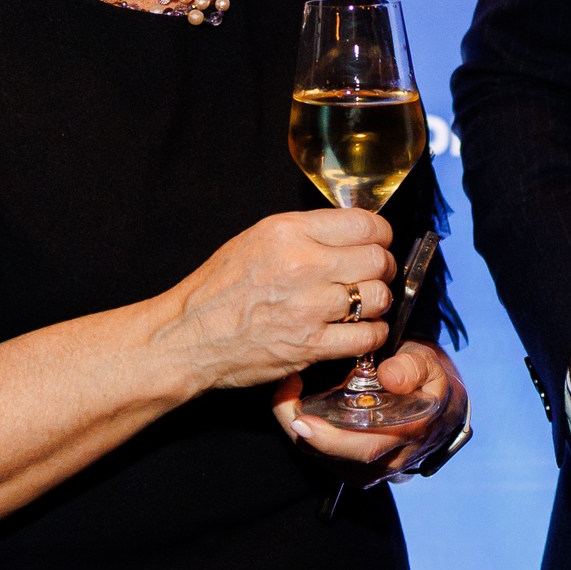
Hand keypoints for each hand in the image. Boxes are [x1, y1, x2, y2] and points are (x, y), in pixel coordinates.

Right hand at [160, 208, 394, 393]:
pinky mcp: (310, 345)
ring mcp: (308, 307)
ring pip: (377, 297)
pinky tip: (362, 330)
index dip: (380, 235)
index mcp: (289, 232)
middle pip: (377, 259)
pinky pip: (367, 336)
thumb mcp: (257, 239)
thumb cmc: (219, 288)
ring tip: (364, 305)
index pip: (365, 224)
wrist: (188, 336)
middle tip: (373, 276)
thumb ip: (306, 232)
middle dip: (382, 267)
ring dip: (378, 302)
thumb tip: (350, 232)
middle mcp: (303, 265)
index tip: (377, 244)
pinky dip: (373, 333)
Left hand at [273, 343, 468, 480]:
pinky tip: (297, 406)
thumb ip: (413, 366)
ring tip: (286, 397)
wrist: (437, 401)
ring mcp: (374, 467)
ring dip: (300, 431)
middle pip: (339, 458)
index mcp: (410, 432)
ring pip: (328, 460)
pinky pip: (326, 457)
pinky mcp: (359, 467)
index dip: (329, 437)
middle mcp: (391, 458)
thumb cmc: (427, 378)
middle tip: (284, 405)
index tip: (301, 419)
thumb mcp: (428, 362)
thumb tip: (391, 377)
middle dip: (305, 433)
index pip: (367, 446)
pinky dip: (306, 434)